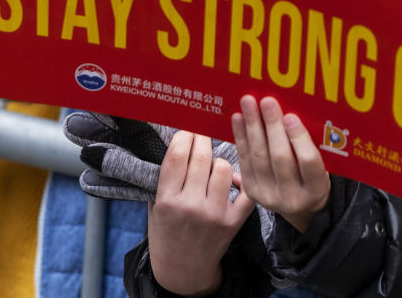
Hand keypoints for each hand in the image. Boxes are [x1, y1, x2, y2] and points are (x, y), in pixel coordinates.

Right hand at [148, 131, 254, 295]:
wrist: (182, 271)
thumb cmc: (167, 233)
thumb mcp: (155, 206)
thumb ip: (165, 178)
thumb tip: (179, 142)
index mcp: (167, 201)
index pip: (176, 157)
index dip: (183, 136)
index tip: (187, 129)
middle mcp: (190, 207)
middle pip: (201, 158)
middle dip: (202, 139)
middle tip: (203, 134)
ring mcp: (214, 215)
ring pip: (224, 168)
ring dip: (219, 162)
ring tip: (213, 167)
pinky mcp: (233, 223)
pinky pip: (246, 191)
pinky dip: (242, 181)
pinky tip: (234, 180)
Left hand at [232, 96, 330, 232]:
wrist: (299, 205)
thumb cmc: (312, 176)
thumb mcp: (322, 166)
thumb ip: (310, 145)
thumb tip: (290, 113)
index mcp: (316, 188)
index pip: (308, 161)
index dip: (299, 138)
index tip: (290, 116)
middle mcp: (292, 197)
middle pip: (280, 157)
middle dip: (272, 126)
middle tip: (267, 101)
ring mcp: (269, 196)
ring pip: (259, 157)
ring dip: (252, 127)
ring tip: (248, 103)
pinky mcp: (252, 191)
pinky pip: (245, 160)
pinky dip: (241, 137)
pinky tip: (238, 119)